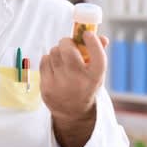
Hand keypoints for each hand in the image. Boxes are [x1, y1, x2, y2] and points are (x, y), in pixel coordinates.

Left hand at [40, 32, 108, 146]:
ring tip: (62, 60)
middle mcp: (78, 82)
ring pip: (54, 52)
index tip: (87, 34)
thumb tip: (101, 37)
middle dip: (67, 42)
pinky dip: (49, 60)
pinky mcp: (46, 87)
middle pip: (68, 50)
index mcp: (95, 78)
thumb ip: (98, 53)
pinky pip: (44, 61)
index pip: (98, 56)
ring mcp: (61, 85)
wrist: (73, 112)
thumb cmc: (85, 85)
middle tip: (68, 45)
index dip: (93, 42)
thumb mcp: (96, 73)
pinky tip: (55, 68)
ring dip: (58, 51)